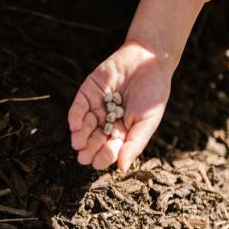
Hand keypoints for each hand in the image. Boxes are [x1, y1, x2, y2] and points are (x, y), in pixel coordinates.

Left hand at [68, 41, 171, 170]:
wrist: (149, 60)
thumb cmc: (153, 93)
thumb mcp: (147, 121)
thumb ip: (134, 144)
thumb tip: (122, 168)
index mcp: (123, 132)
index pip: (110, 148)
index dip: (103, 156)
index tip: (97, 163)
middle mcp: (107, 122)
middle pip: (95, 139)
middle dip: (89, 148)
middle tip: (83, 157)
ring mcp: (97, 107)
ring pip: (84, 126)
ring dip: (80, 135)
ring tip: (78, 143)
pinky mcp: (88, 92)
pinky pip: (78, 107)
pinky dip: (75, 117)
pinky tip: (75, 126)